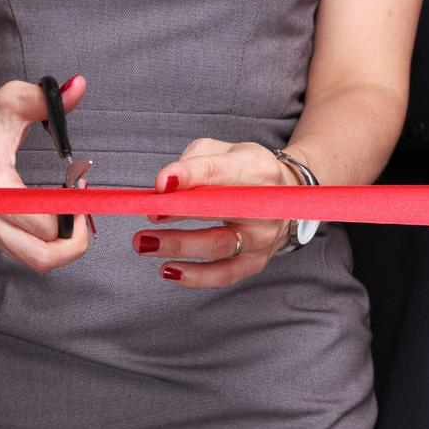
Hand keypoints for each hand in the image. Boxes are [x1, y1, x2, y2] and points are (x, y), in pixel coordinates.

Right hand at [0, 75, 91, 272]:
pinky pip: (31, 255)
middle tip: (84, 209)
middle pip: (44, 256)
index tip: (80, 186)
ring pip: (39, 262)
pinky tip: (58, 216)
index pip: (44, 224)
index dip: (73, 211)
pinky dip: (52, 243)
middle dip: (76, 238)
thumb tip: (78, 86)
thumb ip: (46, 97)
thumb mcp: (12, 99)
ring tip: (73, 212)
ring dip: (66, 244)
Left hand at [133, 139, 301, 288]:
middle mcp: (264, 206)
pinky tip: (168, 270)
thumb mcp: (222, 152)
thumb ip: (194, 162)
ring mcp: (262, 238)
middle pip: (219, 211)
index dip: (189, 176)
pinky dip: (194, 276)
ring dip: (178, 246)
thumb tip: (164, 186)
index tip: (161, 183)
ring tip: (144, 243)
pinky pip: (224, 275)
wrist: (283, 198)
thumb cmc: (243, 172)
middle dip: (178, 213)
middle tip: (148, 214)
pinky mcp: (255, 262)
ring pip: (218, 246)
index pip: (220, 172)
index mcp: (256, 170)